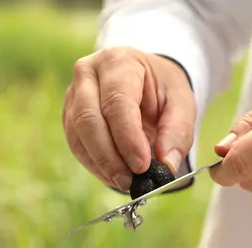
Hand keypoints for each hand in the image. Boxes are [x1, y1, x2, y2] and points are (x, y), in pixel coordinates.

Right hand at [63, 47, 195, 190]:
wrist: (144, 80)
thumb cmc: (162, 89)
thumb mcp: (182, 103)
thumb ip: (178, 132)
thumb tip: (166, 164)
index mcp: (119, 62)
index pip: (117, 102)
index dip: (127, 138)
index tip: (142, 165)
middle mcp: (88, 73)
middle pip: (89, 119)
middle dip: (110, 157)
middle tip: (130, 181)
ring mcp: (73, 94)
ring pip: (78, 135)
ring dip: (101, 164)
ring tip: (125, 182)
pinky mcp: (69, 115)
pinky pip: (76, 144)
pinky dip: (94, 165)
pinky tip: (113, 176)